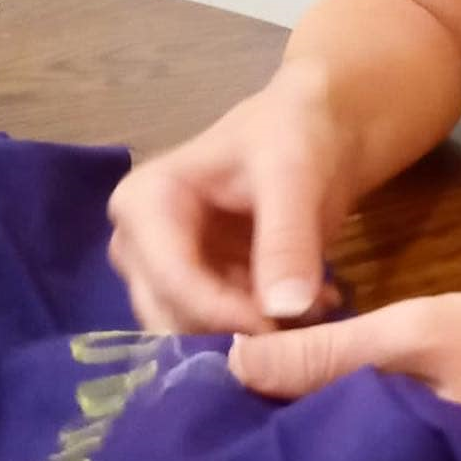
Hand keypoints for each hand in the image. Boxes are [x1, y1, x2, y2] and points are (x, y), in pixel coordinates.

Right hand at [107, 58, 351, 333]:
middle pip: (173, 316)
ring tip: (319, 305)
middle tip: (304, 329)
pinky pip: (225, 329)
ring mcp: (166, 271)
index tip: (280, 328)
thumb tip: (284, 309)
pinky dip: (272, 324)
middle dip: (237, 330)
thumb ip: (286, 238)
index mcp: (143, 204)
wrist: (317, 128)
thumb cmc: (294, 134)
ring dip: (258, 332)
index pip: (172, 279)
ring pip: (198, 332)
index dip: (223, 314)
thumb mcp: (294, 176)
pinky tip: (319, 303)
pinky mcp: (200, 290)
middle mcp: (140, 246)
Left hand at [227, 292, 460, 455]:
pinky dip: (342, 431)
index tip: (209, 396)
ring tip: (260, 393)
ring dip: (305, 429)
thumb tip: (232, 361)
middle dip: (273, 434)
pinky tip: (318, 402)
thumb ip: (331, 350)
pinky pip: (367, 460)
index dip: (252, 431)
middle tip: (229, 389)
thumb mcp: (418, 331)